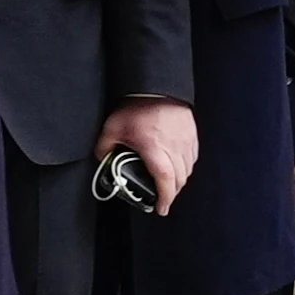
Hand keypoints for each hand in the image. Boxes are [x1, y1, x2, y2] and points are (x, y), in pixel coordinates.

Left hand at [93, 99, 198, 216]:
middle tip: (162, 199)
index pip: (165, 182)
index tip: (161, 209)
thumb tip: (102, 160)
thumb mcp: (112, 128)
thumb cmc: (137, 106)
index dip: (165, 199)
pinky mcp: (192, 134)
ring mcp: (186, 142)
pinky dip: (186, 166)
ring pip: (188, 170)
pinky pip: (192, 157)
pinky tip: (177, 165)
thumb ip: (104, 147)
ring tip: (169, 184)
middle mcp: (174, 148)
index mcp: (154, 150)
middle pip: (179, 180)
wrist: (156, 86)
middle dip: (171, 193)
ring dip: (179, 181)